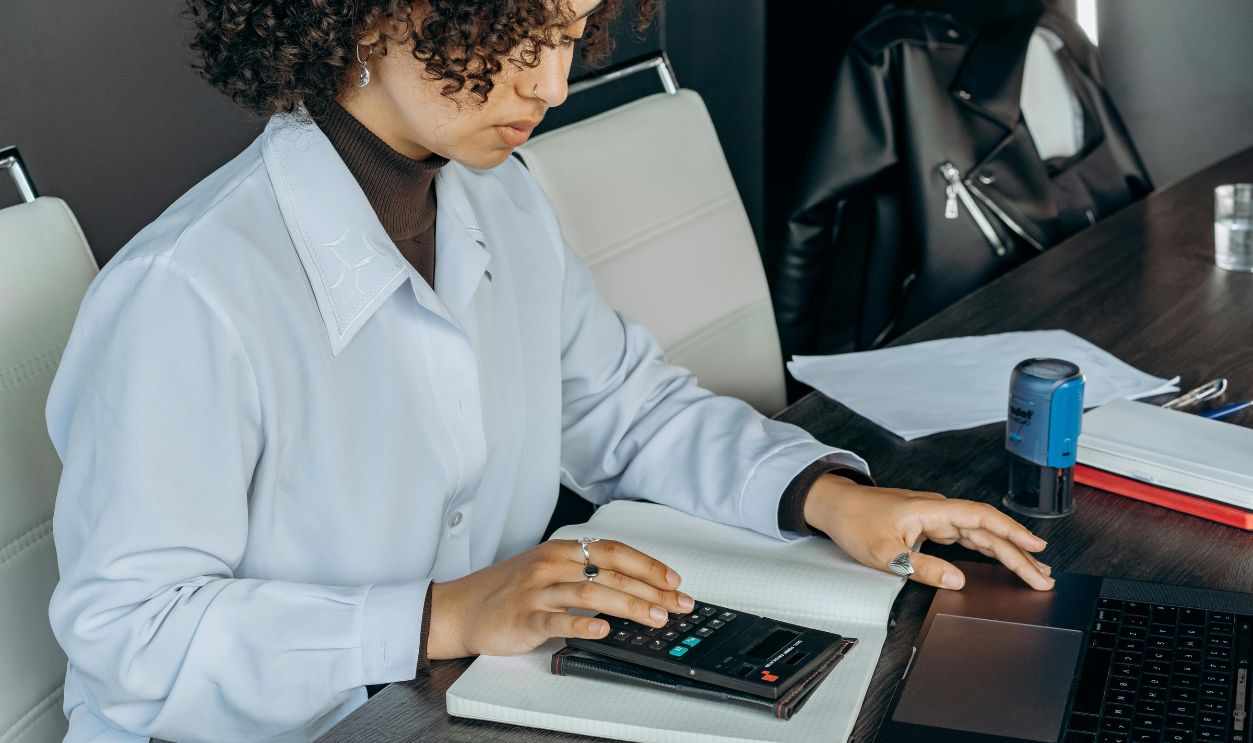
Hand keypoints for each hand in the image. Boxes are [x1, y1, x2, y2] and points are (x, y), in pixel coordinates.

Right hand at [427, 539, 694, 658]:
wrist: (461, 608)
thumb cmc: (508, 591)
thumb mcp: (548, 571)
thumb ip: (584, 575)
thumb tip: (633, 589)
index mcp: (561, 550)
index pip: (614, 552)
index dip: (648, 564)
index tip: (674, 580)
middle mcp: (551, 565)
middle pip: (610, 573)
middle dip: (651, 590)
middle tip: (678, 604)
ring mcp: (537, 591)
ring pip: (591, 593)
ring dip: (629, 605)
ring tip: (654, 617)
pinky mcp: (523, 618)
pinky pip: (557, 620)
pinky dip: (582, 624)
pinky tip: (603, 630)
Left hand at [803, 475, 1054, 590]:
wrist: (834, 506)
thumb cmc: (854, 522)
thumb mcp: (884, 554)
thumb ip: (922, 568)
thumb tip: (957, 580)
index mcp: (931, 511)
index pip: (982, 518)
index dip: (1013, 533)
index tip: (1037, 549)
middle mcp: (938, 510)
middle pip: (987, 530)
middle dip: (1018, 553)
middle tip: (1043, 577)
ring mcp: (935, 517)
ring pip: (980, 533)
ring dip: (1007, 551)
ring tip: (1033, 571)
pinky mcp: (930, 524)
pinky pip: (966, 536)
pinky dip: (986, 548)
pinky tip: (1001, 558)